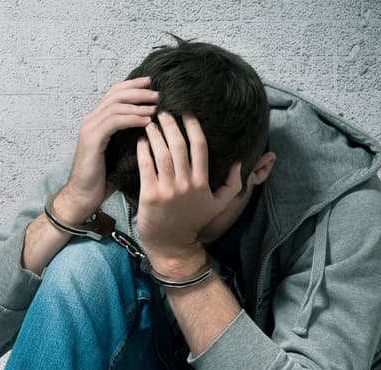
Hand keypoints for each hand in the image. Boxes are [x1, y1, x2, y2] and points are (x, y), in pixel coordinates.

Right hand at [56, 77, 158, 221]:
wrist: (84, 197)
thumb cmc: (103, 179)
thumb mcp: (121, 152)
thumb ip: (130, 136)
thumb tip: (154, 126)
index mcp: (97, 121)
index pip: (114, 94)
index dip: (133, 85)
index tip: (151, 84)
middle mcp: (91, 121)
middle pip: (116, 94)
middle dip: (138, 91)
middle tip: (158, 94)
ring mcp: (90, 129)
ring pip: (116, 105)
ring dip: (138, 104)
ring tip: (155, 107)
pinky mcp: (91, 139)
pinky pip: (114, 121)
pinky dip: (132, 119)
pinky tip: (146, 121)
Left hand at [134, 111, 241, 276]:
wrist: (172, 246)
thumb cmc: (193, 223)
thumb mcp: (218, 206)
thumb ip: (233, 184)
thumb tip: (240, 162)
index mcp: (202, 182)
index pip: (199, 147)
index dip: (193, 126)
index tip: (186, 113)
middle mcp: (186, 183)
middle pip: (179, 146)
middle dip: (171, 125)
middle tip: (163, 111)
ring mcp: (167, 189)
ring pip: (161, 154)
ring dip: (156, 134)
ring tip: (150, 122)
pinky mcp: (150, 196)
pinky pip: (145, 167)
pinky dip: (143, 151)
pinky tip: (141, 141)